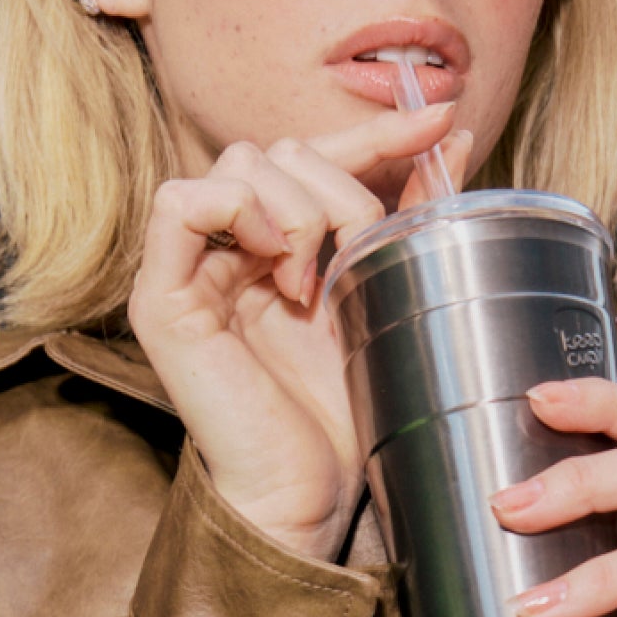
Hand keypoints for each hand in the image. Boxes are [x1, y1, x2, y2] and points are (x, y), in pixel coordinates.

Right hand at [129, 107, 471, 558]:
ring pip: (237, 166)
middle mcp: (227, 247)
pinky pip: (177, 203)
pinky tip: (273, 265)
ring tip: (312, 281)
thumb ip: (411, 216)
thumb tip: (454, 138)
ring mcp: (189, 269)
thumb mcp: (391, 292)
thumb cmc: (348, 411)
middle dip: (335, 188)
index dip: (374, 133)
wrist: (311, 494)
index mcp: (276, 244)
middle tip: (355, 258)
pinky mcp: (162, 299)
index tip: (438, 122)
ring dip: (293, 209)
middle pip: (274, 150)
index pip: (314, 154)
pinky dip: (233, 211)